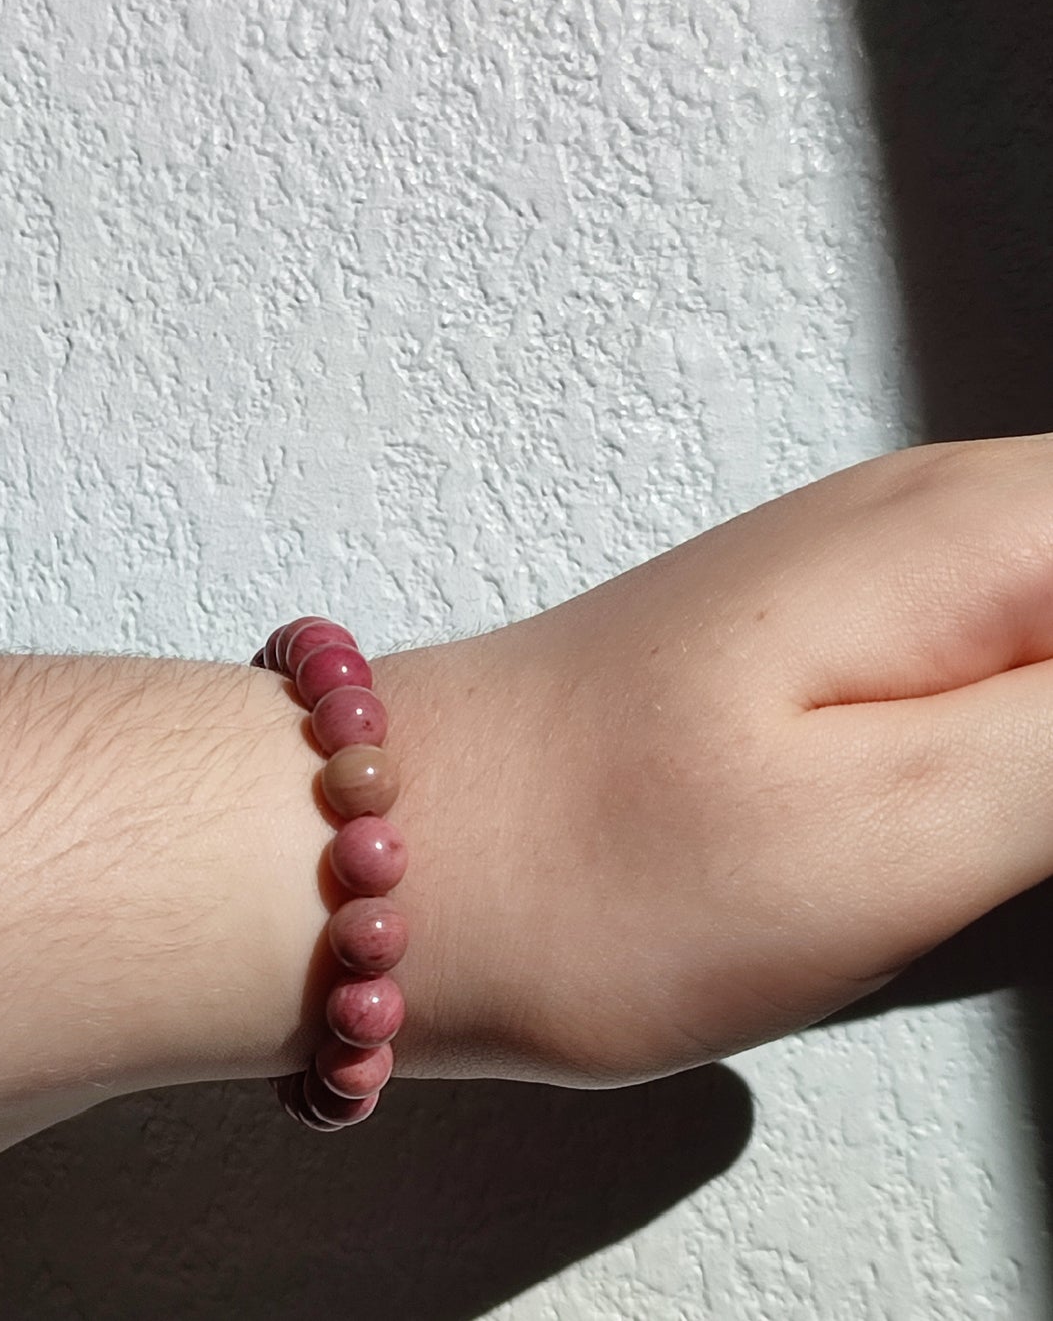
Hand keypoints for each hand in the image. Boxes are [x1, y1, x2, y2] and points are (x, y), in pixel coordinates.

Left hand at [375, 435, 1052, 1086]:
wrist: (397, 859)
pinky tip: (1002, 815)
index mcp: (975, 532)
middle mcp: (924, 517)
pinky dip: (1032, 725)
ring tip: (982, 848)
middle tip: (1005, 849)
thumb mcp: (906, 821)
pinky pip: (1004, 648)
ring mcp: (859, 577)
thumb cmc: (608, 869)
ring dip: (1047, 729)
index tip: (1029, 813)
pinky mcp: (816, 648)